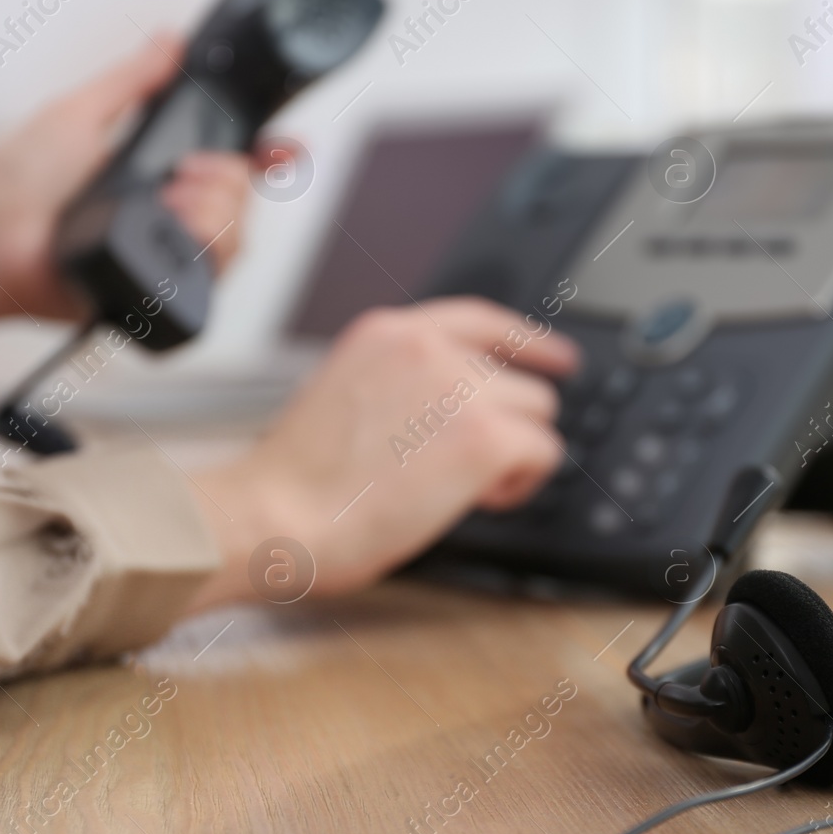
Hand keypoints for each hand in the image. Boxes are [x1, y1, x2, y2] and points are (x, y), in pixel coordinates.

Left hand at [0, 35, 249, 372]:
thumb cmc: (12, 184)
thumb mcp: (78, 112)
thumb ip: (131, 80)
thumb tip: (168, 41)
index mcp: (151, 170)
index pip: (230, 163)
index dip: (265, 155)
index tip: (282, 147)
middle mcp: (164, 214)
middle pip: (242, 197)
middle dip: (224, 179)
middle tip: (182, 174)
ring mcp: (165, 255)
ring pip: (235, 237)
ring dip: (210, 211)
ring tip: (167, 202)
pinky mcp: (161, 293)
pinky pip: (211, 276)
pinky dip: (200, 248)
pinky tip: (172, 232)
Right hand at [190, 298, 580, 607]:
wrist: (273, 513)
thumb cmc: (292, 482)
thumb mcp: (342, 397)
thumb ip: (398, 386)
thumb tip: (442, 415)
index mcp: (389, 333)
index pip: (480, 320)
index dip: (528, 341)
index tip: (558, 358)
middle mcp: (430, 348)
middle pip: (518, 377)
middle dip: (505, 425)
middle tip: (470, 469)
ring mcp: (462, 389)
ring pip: (538, 412)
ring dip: (514, 454)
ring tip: (468, 489)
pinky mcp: (487, 437)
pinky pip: (544, 452)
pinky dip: (522, 483)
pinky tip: (482, 500)